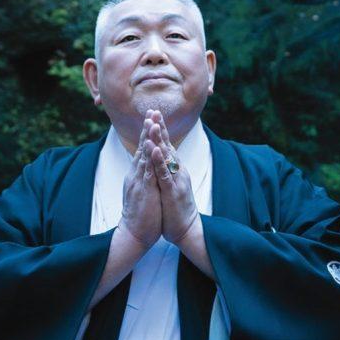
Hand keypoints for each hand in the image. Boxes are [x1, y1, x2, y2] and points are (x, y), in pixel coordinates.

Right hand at [119, 118, 162, 248]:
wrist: (134, 233)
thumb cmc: (141, 213)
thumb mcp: (142, 189)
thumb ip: (143, 175)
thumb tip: (145, 164)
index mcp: (137, 173)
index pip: (143, 148)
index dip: (147, 132)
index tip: (152, 116)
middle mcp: (136, 174)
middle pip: (142, 147)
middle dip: (147, 129)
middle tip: (151, 111)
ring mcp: (139, 181)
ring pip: (144, 156)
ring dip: (148, 139)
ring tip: (152, 123)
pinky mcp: (144, 191)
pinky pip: (147, 172)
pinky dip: (151, 159)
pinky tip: (153, 148)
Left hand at [144, 111, 199, 246]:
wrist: (187, 229)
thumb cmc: (176, 208)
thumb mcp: (171, 184)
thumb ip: (168, 170)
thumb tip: (163, 157)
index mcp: (175, 169)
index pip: (166, 145)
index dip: (160, 129)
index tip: (153, 113)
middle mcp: (178, 171)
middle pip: (168, 145)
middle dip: (160, 127)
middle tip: (154, 110)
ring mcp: (176, 180)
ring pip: (167, 156)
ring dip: (159, 139)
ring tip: (153, 124)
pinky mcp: (172, 191)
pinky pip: (165, 174)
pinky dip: (160, 161)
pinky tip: (155, 150)